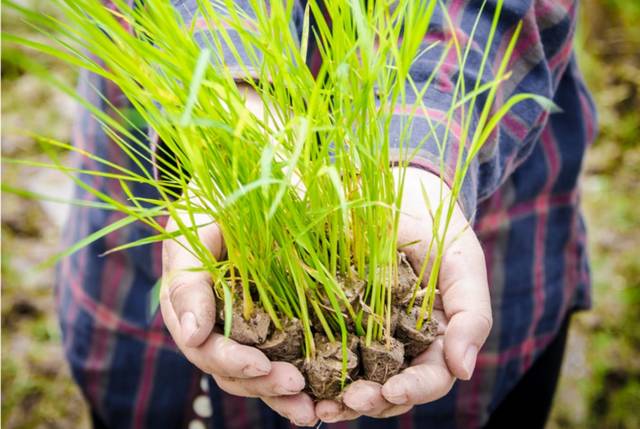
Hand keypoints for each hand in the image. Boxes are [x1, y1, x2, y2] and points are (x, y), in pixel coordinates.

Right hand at [160, 211, 317, 426]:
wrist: (257, 179)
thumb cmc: (220, 196)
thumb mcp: (198, 226)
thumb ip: (188, 277)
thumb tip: (191, 335)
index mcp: (189, 299)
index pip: (202, 343)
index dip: (228, 358)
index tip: (258, 364)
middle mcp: (210, 321)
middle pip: (227, 368)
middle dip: (260, 381)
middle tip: (294, 384)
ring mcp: (241, 325)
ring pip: (252, 375)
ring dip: (278, 394)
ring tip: (309, 408)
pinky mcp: (273, 324)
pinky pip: (279, 360)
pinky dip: (295, 385)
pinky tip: (318, 402)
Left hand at [315, 167, 492, 421]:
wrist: (401, 194)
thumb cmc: (439, 232)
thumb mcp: (462, 266)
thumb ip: (471, 315)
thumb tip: (463, 369)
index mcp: (435, 341)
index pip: (429, 378)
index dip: (413, 389)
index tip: (390, 391)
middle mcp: (401, 346)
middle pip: (390, 390)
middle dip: (370, 401)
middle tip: (348, 401)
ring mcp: (367, 336)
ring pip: (357, 380)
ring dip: (341, 398)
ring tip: (321, 405)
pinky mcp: (336, 319)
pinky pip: (327, 352)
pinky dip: (315, 372)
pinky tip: (300, 379)